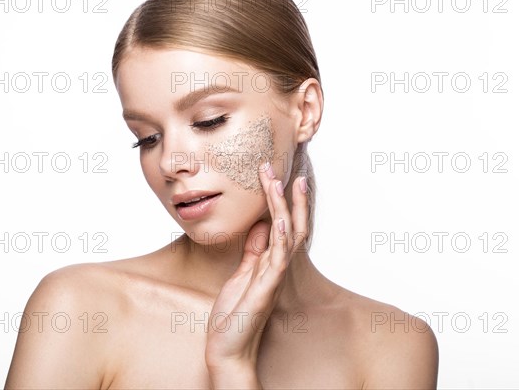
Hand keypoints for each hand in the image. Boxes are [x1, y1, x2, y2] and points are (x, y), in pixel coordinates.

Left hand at [205, 162, 308, 386]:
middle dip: (287, 197)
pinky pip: (277, 259)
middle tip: (281, 169)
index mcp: (269, 262)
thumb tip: (259, 224)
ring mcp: (273, 277)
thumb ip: (253, 250)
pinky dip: (280, 238)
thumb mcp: (242, 274)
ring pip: (286, 235)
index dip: (281, 200)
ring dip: (285, 208)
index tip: (275, 175)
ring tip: (283, 182)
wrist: (228, 348)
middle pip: (290, 224)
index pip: (281, 224)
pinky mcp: (265, 289)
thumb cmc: (234, 314)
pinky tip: (280, 220)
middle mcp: (276, 266)